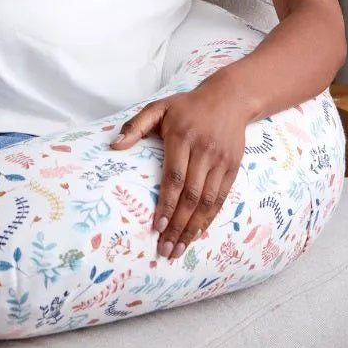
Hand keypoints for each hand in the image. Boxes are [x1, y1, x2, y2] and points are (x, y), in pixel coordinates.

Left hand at [110, 83, 246, 260]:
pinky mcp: (233, 167)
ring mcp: (221, 161)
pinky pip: (221, 198)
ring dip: (193, 228)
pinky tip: (198, 233)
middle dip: (178, 225)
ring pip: (207, 202)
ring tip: (179, 249)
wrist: (228, 98)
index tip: (156, 227)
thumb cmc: (186, 106)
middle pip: (191, 196)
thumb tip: (114, 146)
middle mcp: (203, 151)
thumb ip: (136, 125)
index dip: (166, 204)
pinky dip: (209, 219)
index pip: (174, 178)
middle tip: (165, 249)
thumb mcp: (159, 107)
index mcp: (182, 137)